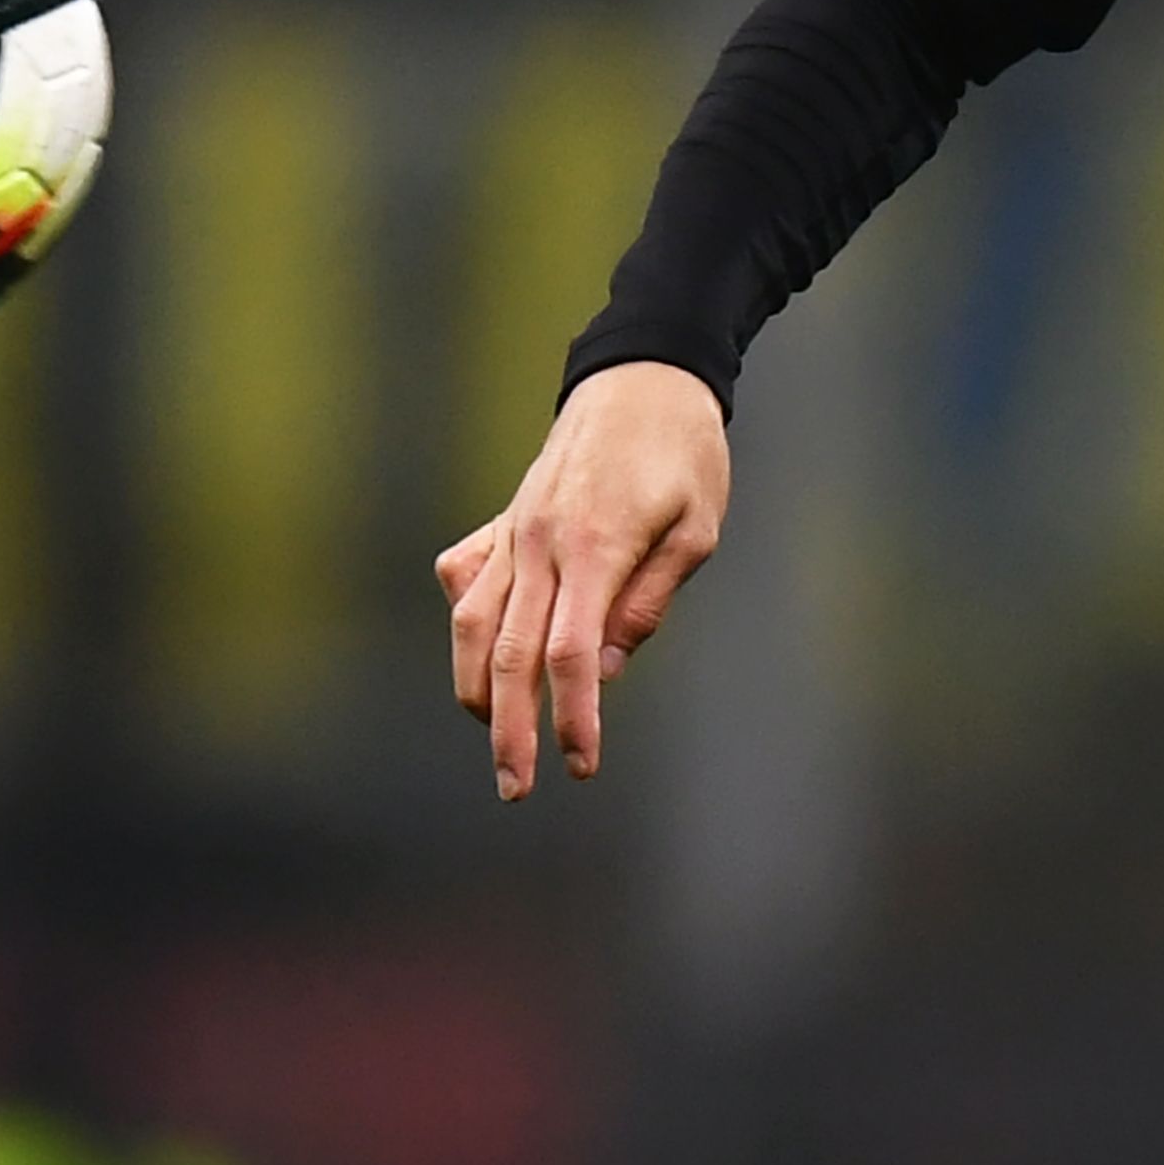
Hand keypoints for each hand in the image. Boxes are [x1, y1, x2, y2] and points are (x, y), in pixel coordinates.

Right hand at [435, 361, 728, 800]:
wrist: (642, 376)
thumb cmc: (684, 454)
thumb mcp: (697, 528)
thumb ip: (650, 599)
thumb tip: (605, 667)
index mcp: (595, 546)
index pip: (570, 653)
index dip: (572, 717)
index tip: (582, 765)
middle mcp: (540, 541)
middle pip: (510, 653)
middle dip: (508, 730)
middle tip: (515, 788)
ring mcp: (514, 529)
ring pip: (474, 622)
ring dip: (476, 687)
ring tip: (494, 735)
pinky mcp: (503, 520)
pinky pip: (466, 577)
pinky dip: (466, 620)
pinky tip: (483, 651)